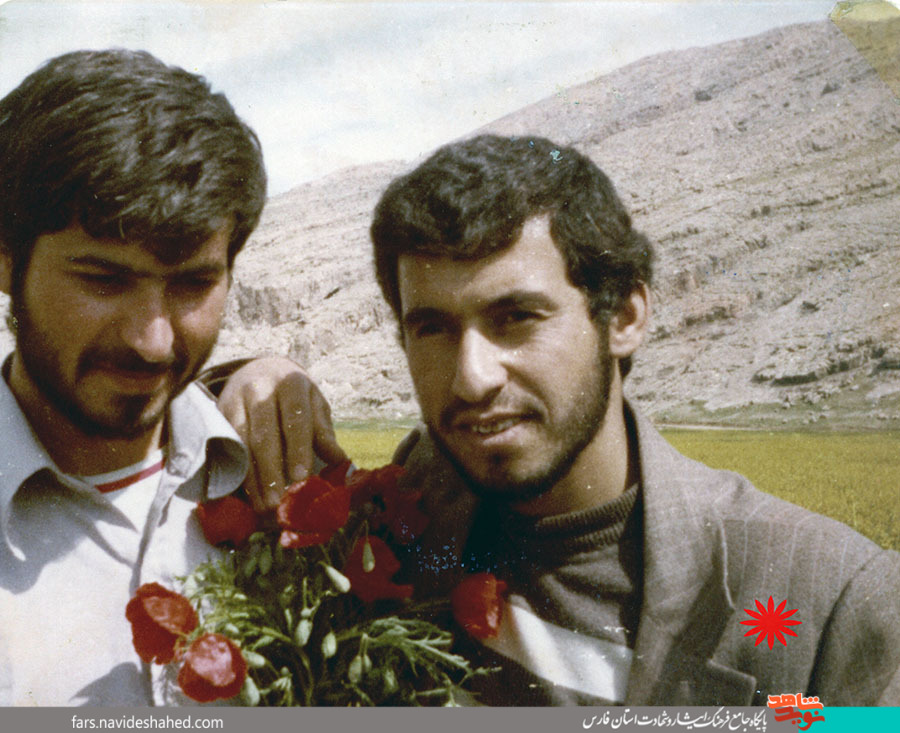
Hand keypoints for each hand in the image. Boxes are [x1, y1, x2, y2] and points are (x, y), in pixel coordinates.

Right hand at [217, 356, 347, 511]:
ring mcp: (235, 399)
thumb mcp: (314, 404)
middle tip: (278, 502)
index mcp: (291, 383)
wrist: (259, 370)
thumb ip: (323, 431)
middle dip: (271, 471)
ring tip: (262, 505)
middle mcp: (260, 388)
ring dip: (250, 477)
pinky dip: (234, 470)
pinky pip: (224, 445)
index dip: (297, 450)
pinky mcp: (218, 412)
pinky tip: (242, 494)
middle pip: (264, 434)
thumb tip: (339, 460)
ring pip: (241, 442)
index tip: (300, 477)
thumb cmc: (294, 395)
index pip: (295, 419)